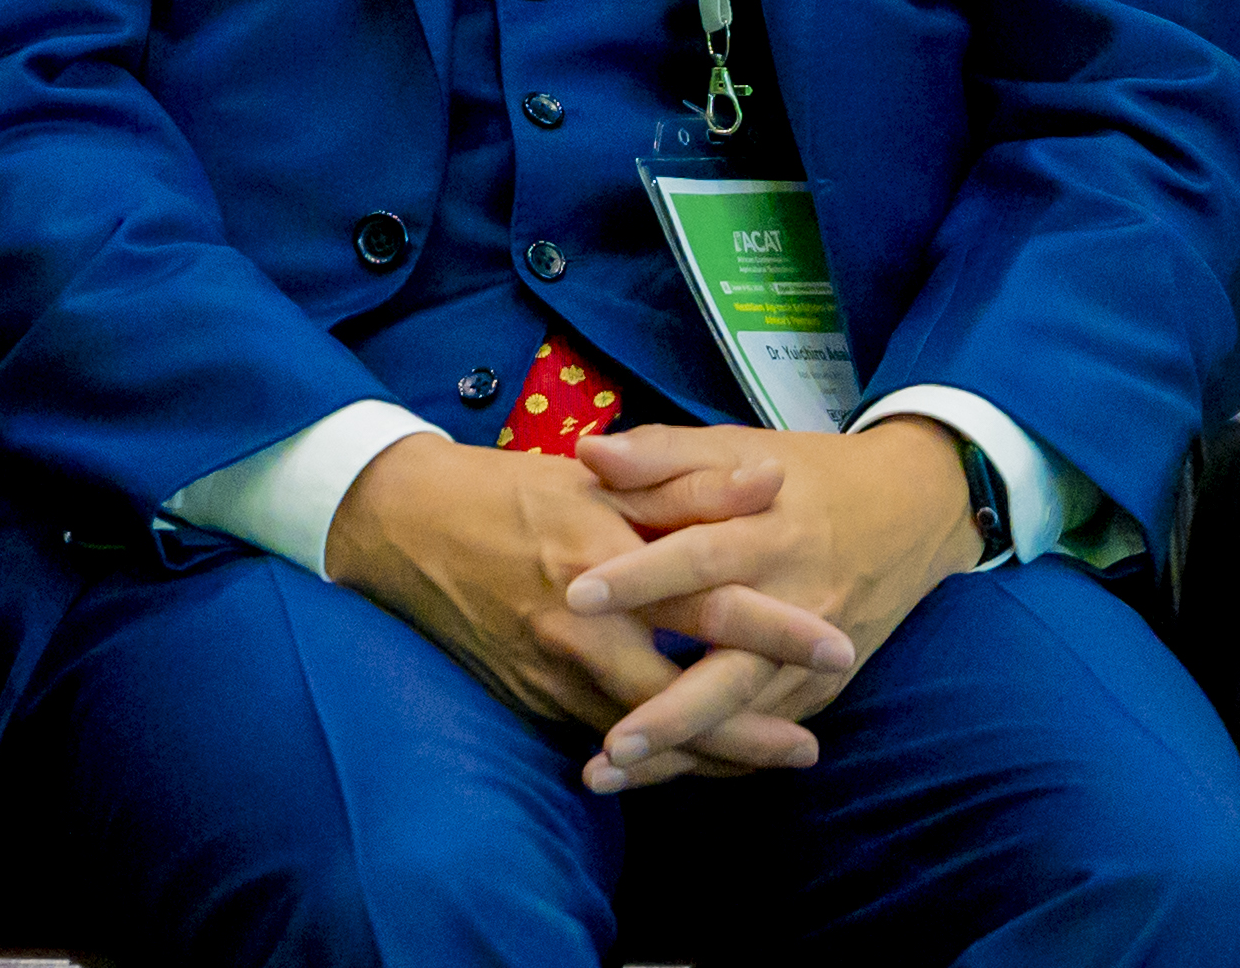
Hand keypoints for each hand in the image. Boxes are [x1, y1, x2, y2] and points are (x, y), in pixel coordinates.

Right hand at [323, 432, 848, 789]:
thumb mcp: (597, 478)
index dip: (776, 630)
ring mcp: (548, 674)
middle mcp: (578, 630)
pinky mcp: (528, 699)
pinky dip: (650, 753)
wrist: (403, 526)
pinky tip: (688, 757)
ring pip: (643, 733)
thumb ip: (687, 485)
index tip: (836, 647)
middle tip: (810, 749)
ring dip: (708, 755)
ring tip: (765, 762)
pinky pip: (601, 737)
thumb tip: (769, 483)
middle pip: (682, 697)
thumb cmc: (507, 490)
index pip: (707, 604)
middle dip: (751, 731)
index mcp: (603, 561)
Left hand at [560, 419, 983, 778]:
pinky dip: (709, 760)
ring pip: (742, 715)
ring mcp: (813, 659)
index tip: (575, 596)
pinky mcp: (820, 689)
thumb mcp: (735, 447)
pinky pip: (762, 733)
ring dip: (678, 753)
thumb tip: (587, 451)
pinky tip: (650, 781)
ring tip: (607, 775)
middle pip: (732, 669)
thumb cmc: (801, 475)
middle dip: (670, 710)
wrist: (910, 512)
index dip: (641, 576)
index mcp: (769, 533)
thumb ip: (662, 454)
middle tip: (607, 741)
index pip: (700, 558)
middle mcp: (797, 605)